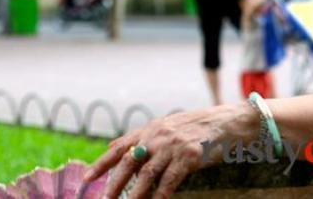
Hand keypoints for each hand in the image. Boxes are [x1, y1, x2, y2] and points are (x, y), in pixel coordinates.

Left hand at [83, 104, 255, 198]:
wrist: (227, 121)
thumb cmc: (194, 127)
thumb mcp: (163, 126)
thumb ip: (138, 137)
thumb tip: (111, 147)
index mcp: (149, 130)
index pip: (118, 148)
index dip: (101, 164)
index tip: (86, 179)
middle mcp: (157, 136)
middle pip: (128, 162)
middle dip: (114, 184)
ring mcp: (173, 146)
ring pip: (147, 174)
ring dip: (135, 194)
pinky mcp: (190, 157)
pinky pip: (171, 180)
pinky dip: (161, 194)